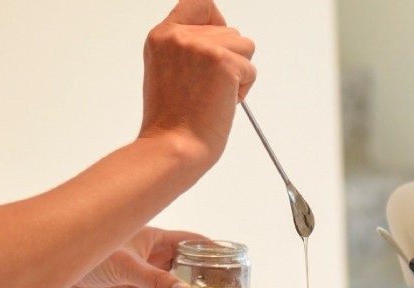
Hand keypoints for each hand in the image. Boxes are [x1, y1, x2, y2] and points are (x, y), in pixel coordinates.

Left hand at [37, 227, 206, 287]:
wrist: (50, 279)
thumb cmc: (81, 253)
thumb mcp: (124, 263)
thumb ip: (154, 280)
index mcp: (153, 238)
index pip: (191, 242)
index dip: (213, 249)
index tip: (233, 258)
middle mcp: (151, 258)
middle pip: (189, 267)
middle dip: (211, 277)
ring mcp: (143, 280)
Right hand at [139, 0, 255, 170]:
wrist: (174, 147)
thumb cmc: (171, 125)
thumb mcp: (166, 75)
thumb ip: (186, 53)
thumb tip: (215, 46)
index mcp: (162, 37)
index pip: (199, 5)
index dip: (215, 23)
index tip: (218, 45)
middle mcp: (180, 36)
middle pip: (229, 32)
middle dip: (228, 61)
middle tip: (206, 92)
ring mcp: (202, 47)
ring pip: (244, 47)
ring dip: (237, 75)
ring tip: (213, 98)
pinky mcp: (224, 63)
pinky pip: (250, 70)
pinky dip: (242, 91)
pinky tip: (221, 105)